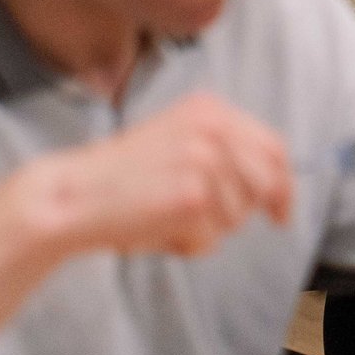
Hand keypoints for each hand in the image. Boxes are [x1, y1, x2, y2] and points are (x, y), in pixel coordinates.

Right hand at [18, 92, 290, 259]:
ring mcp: (206, 158)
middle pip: (266, 183)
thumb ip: (223, 154)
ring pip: (239, 216)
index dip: (284, 184)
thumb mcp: (178, 146)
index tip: (282, 212)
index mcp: (211, 110)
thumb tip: (277, 189)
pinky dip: (187, 245)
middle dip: (248, 212)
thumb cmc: (122, 180)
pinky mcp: (194, 195)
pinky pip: (212, 238)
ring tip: (163, 220)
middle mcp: (214, 127)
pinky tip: (154, 231)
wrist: (70, 196)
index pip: (273, 147)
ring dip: (207, 230)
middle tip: (209, 227)